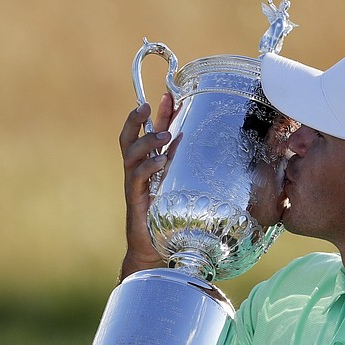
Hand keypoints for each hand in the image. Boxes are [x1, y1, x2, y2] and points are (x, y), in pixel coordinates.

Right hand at [117, 93, 178, 278]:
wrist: (154, 250)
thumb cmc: (169, 220)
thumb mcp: (182, 190)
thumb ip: (189, 172)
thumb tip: (215, 155)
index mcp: (149, 167)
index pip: (149, 133)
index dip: (157, 114)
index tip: (167, 94)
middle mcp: (138, 172)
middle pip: (129, 138)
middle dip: (137, 120)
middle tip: (149, 107)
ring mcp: (134, 186)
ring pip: (131, 154)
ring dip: (147, 141)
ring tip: (165, 135)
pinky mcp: (136, 200)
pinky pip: (137, 177)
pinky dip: (149, 166)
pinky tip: (161, 161)